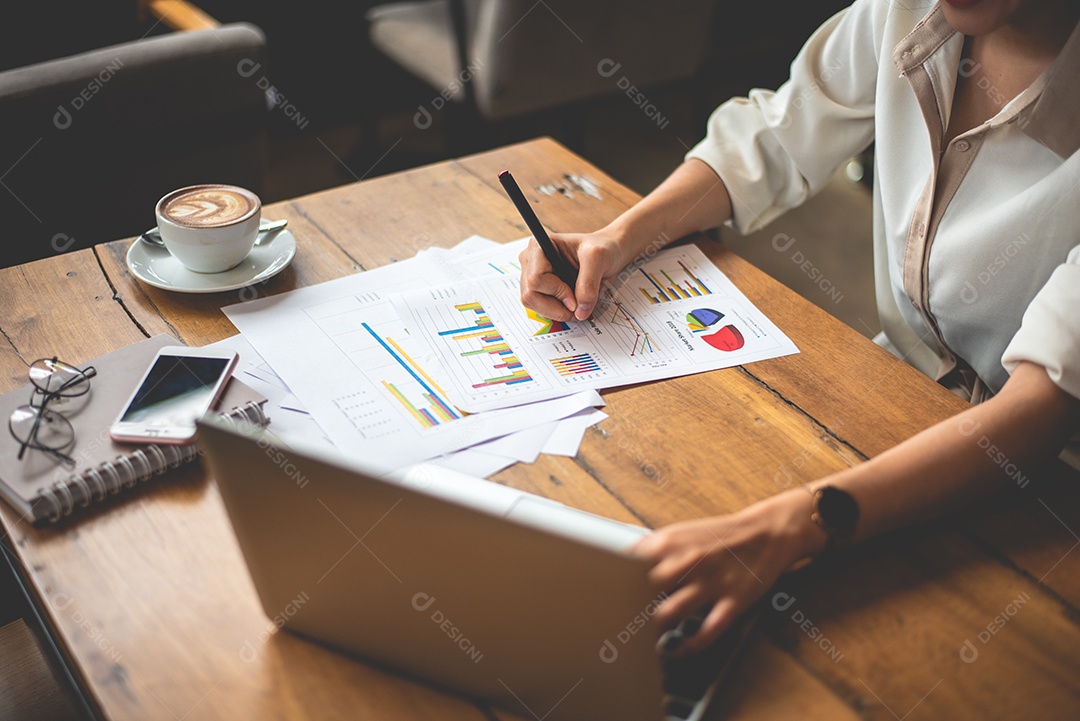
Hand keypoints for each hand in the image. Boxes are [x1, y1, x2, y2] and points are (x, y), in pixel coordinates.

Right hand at [518, 228, 625, 321]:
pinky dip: (556, 312)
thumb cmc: (601, 248)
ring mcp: (531, 275)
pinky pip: (540, 308)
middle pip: (530, 295)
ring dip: (556, 311)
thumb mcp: (598, 259)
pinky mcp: (538, 288)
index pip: (536, 279)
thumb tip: (579, 312)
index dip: (556, 293)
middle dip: (555, 307)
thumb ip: (588, 284)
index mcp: (539, 246)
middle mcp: (530, 260)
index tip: (576, 299)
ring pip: (533, 304)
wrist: (607, 254)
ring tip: (576, 305)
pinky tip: (570, 303)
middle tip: (576, 309)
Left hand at [632, 490, 821, 655]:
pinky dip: (689, 646)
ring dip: (656, 630)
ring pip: (671, 612)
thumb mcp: (681, 533)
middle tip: (623, 624)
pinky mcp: (733, 601)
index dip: (614, 585)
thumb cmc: (719, 536)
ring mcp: (711, 582)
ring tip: (647, 641)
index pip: (629, 566)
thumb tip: (620, 567)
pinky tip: (679, 651)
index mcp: (671, 542)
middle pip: (645, 591)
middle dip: (632, 609)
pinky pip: (708, 631)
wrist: (767, 532)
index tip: (605, 600)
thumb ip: (653, 551)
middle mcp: (689, 561)